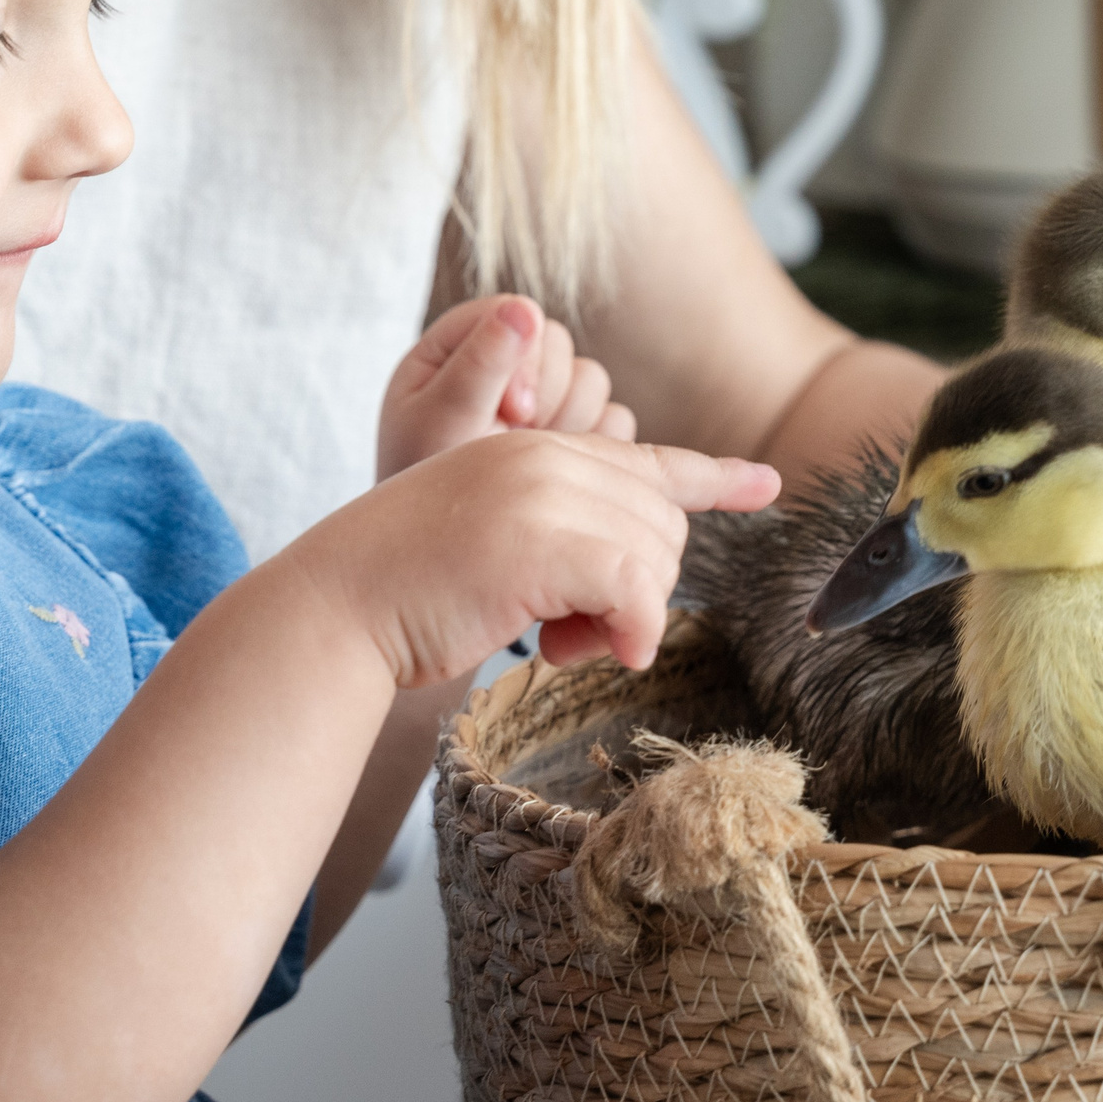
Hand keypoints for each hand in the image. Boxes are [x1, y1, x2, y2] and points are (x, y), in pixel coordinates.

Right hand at [302, 430, 777, 686]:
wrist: (336, 606)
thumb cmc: (406, 589)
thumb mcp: (493, 540)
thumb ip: (561, 534)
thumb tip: (637, 579)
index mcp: (535, 448)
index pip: (647, 460)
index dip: (715, 478)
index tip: (766, 484)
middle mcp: (547, 456)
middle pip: (665, 525)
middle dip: (635, 588)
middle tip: (568, 630)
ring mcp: (545, 493)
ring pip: (657, 558)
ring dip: (620, 617)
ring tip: (552, 638)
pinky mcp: (545, 544)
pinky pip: (637, 591)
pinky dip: (625, 633)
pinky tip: (571, 653)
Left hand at [378, 295, 633, 479]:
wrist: (441, 556)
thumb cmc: (419, 488)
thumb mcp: (439, 425)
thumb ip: (477, 367)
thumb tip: (522, 310)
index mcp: (456, 347)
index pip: (516, 314)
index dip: (525, 359)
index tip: (512, 411)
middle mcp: (504, 367)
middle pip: (561, 347)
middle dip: (548, 397)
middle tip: (521, 441)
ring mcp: (543, 402)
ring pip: (592, 385)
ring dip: (569, 428)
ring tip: (532, 466)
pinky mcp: (574, 438)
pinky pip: (613, 425)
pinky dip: (595, 452)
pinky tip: (560, 481)